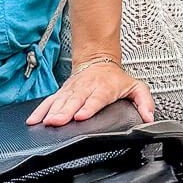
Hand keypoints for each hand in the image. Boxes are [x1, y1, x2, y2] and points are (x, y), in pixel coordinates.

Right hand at [26, 59, 154, 126]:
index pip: (96, 99)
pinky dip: (41, 110)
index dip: (87, 108)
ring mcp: (73, 90)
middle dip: (64, 112)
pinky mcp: (63, 92)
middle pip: (74, 101)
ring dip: (52, 112)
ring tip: (45, 122)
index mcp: (104, 88)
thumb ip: (144, 102)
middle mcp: (86, 88)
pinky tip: (34, 119)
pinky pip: (50, 101)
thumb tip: (149, 117)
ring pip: (61, 101)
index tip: (80, 116)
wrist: (98, 60)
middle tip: (57, 122)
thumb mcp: (136, 86)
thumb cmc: (115, 78)